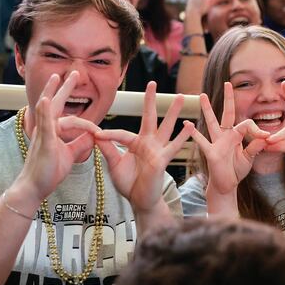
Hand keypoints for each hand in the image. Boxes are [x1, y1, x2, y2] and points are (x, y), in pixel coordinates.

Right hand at [15, 72, 98, 202]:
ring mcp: (42, 134)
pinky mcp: (43, 142)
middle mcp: (45, 129)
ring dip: (51, 92)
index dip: (86, 122)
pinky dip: (45, 111)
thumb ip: (80, 144)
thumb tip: (94, 136)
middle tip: (73, 73)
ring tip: (56, 78)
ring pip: (47, 109)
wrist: (34, 187)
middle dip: (63, 87)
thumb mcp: (70, 154)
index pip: (69, 117)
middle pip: (54, 103)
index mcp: (52, 131)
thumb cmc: (49, 171)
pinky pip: (44, 125)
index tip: (97, 130)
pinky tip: (47, 100)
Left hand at [95, 82, 193, 214]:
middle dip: (150, 100)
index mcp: (135, 143)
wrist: (141, 201)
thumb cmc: (130, 184)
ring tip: (180, 97)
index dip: (108, 134)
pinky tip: (190, 126)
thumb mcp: (114, 164)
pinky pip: (173, 146)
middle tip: (152, 82)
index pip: (121, 133)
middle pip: (149, 117)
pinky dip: (183, 136)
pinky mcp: (163, 160)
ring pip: (166, 127)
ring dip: (173, 112)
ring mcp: (157, 150)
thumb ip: (107, 149)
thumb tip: (94, 134)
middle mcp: (148, 143)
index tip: (96, 133)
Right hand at [192, 82, 268, 195]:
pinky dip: (194, 134)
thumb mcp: (249, 158)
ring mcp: (217, 143)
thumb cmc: (236, 170)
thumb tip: (266, 137)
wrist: (226, 185)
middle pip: (227, 113)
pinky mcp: (211, 152)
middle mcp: (226, 136)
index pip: (247, 124)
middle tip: (227, 83)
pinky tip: (188, 124)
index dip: (257, 129)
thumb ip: (255, 147)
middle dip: (228, 99)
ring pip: (212, 122)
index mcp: (236, 135)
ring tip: (202, 96)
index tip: (267, 137)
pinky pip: (202, 142)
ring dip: (207, 109)